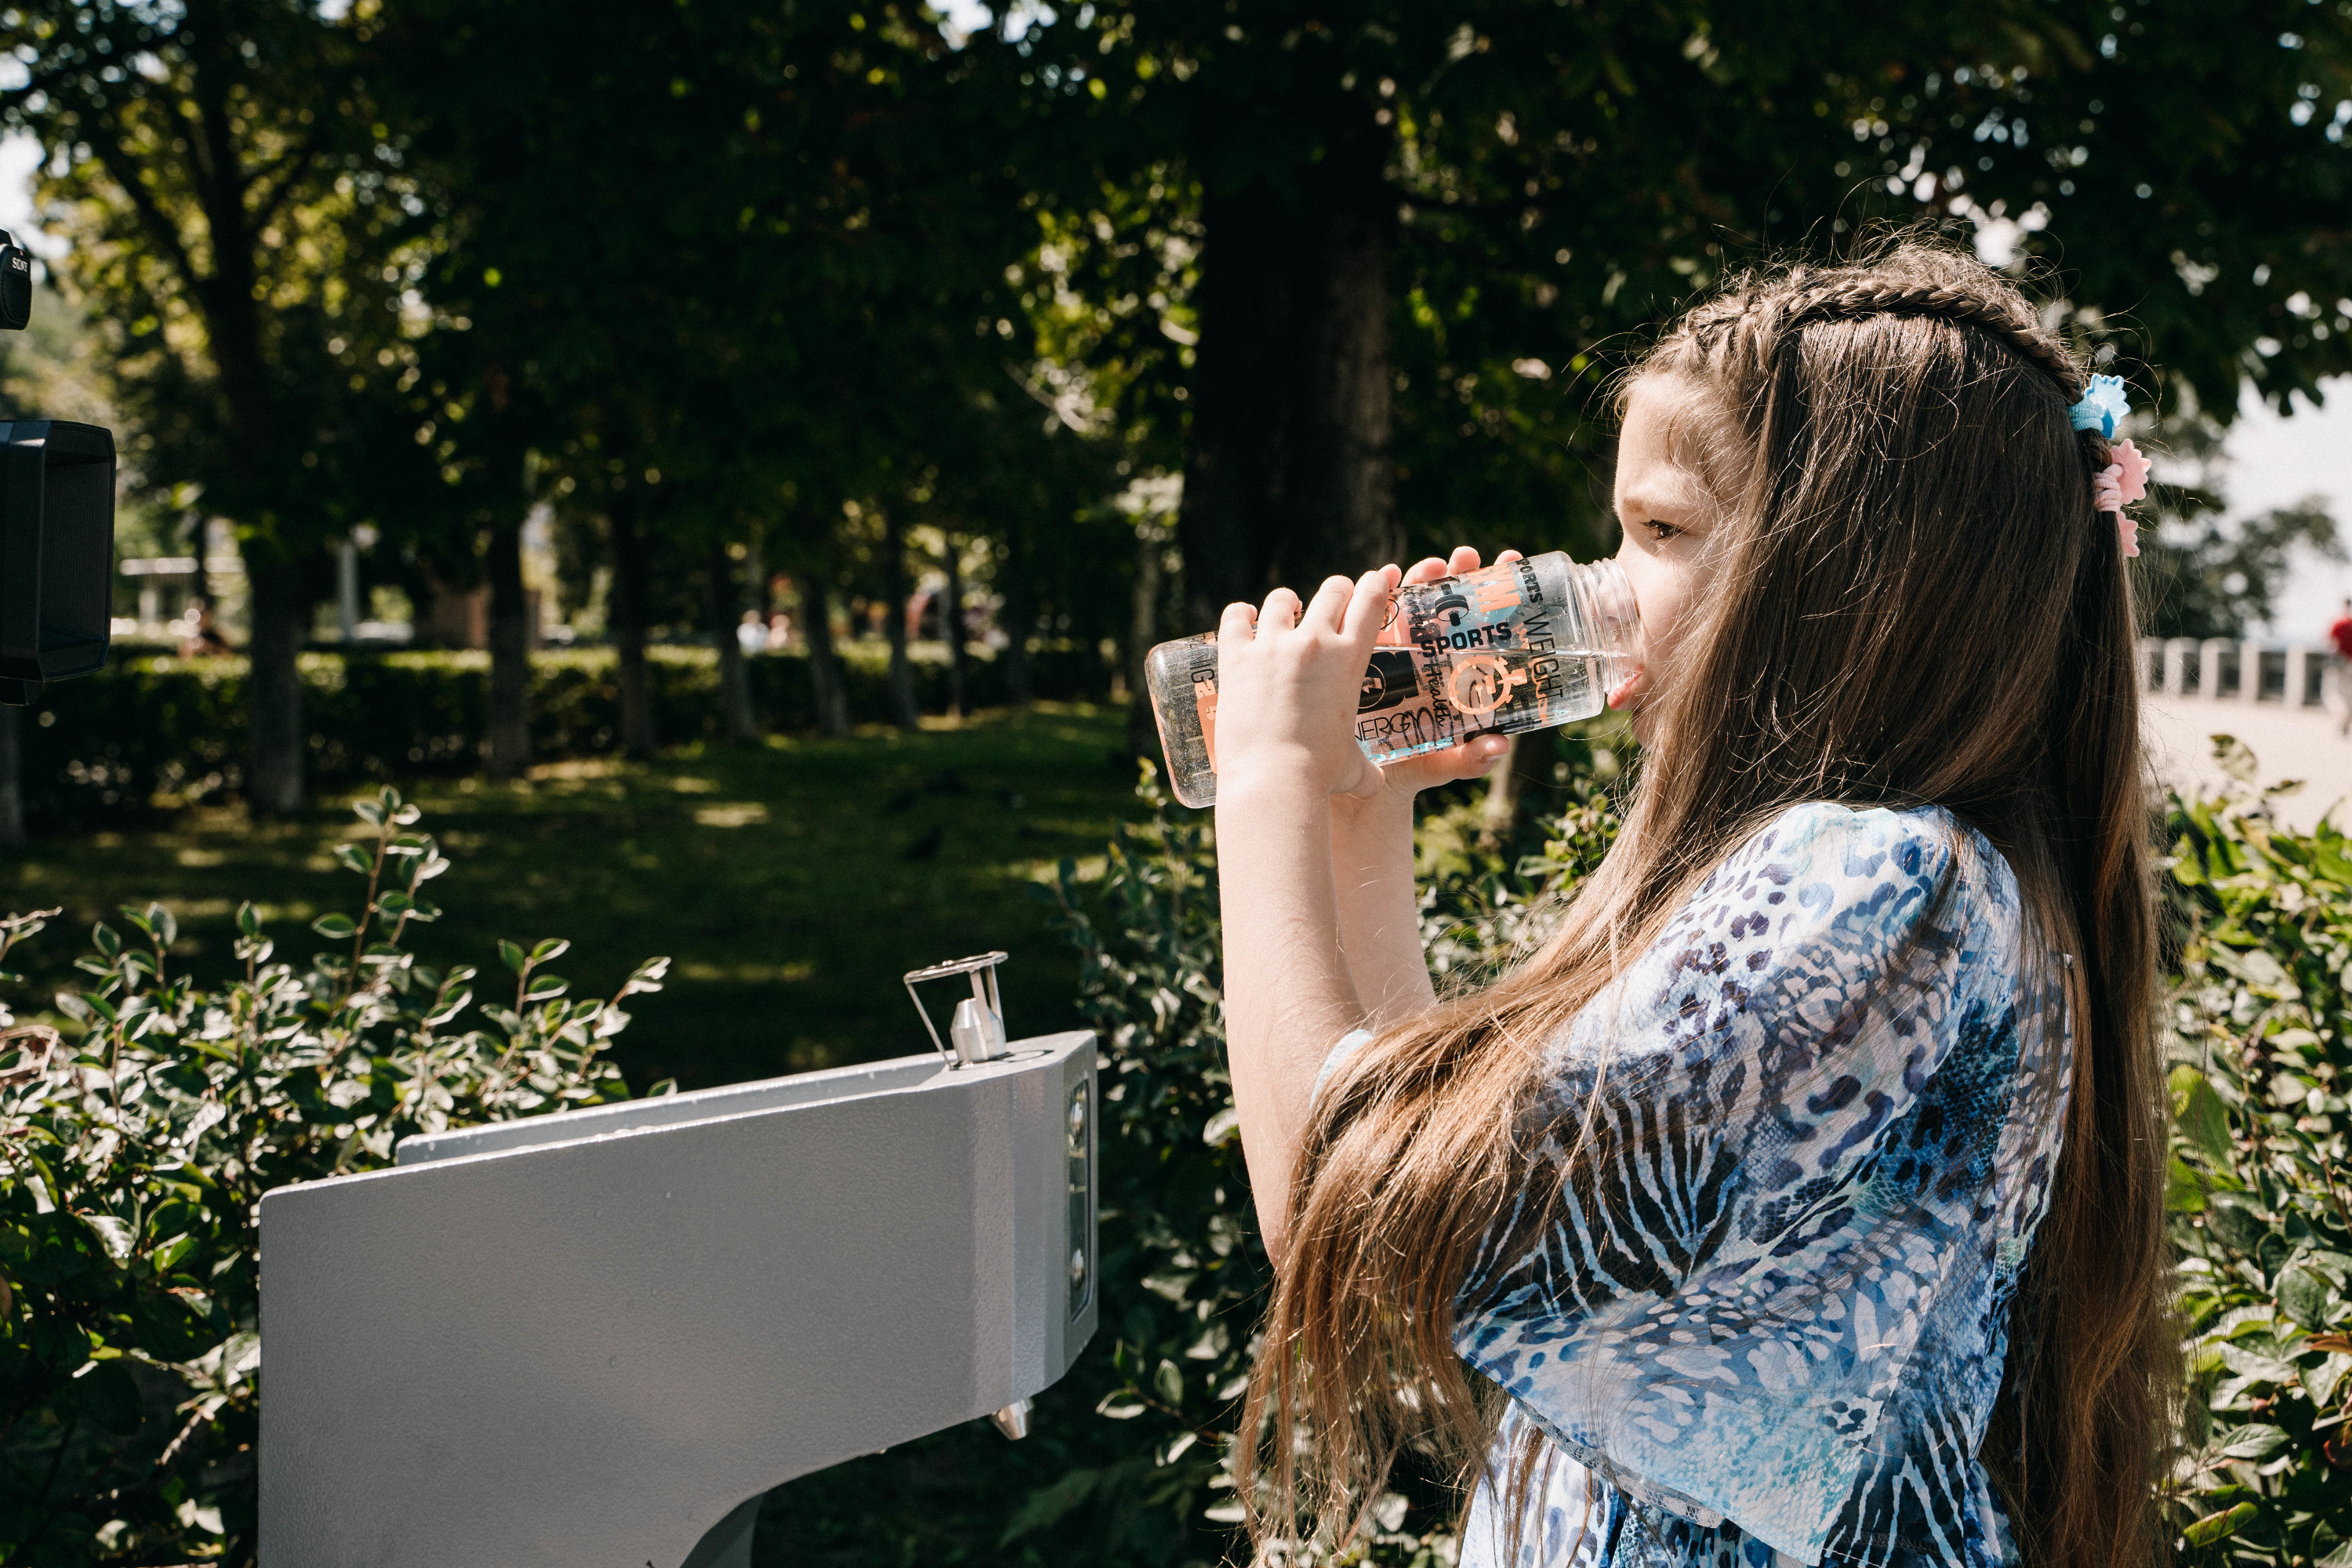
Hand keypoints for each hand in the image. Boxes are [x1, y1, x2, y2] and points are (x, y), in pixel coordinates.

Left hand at [1213, 568, 1396, 800]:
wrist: (1273, 781)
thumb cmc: (1319, 777)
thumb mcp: (1353, 769)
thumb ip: (1367, 772)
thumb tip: (1376, 786)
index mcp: (1351, 659)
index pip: (1372, 601)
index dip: (1377, 583)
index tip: (1376, 579)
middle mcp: (1315, 642)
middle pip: (1332, 590)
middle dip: (1336, 592)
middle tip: (1333, 601)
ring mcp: (1273, 646)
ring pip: (1282, 599)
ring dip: (1287, 602)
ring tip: (1286, 610)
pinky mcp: (1235, 657)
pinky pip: (1236, 617)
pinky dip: (1241, 615)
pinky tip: (1244, 618)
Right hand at [1350, 546, 1522, 804]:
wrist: (1366, 783)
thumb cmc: (1414, 769)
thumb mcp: (1444, 763)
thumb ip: (1471, 759)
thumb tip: (1499, 747)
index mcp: (1457, 673)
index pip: (1481, 625)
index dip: (1497, 592)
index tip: (1511, 562)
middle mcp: (1430, 654)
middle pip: (1446, 606)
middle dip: (1457, 574)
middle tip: (1466, 557)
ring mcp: (1398, 651)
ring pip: (1411, 604)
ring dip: (1420, 578)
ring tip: (1431, 566)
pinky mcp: (1366, 656)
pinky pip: (1371, 619)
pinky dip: (1377, 594)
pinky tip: (1386, 577)